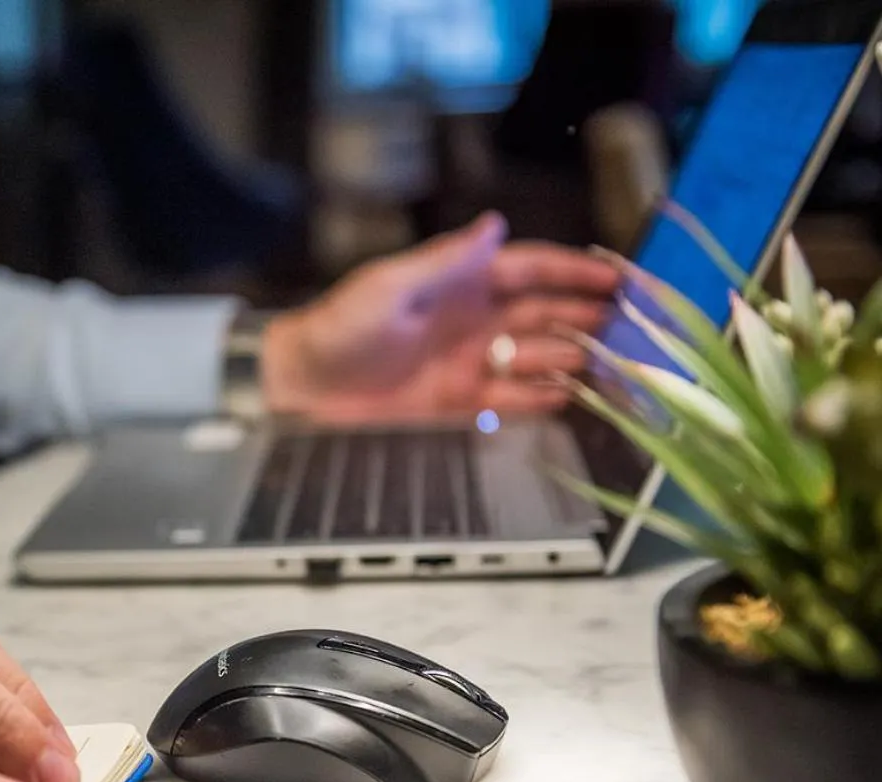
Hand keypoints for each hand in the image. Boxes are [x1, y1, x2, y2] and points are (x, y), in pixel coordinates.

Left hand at [259, 211, 621, 424]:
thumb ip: (446, 261)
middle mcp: (475, 317)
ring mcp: (470, 359)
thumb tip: (495, 223)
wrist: (301, 384)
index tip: (620, 277)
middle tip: (638, 329)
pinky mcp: (459, 400)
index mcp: (462, 280)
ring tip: (619, 368)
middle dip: (591, 318)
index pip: (533, 268)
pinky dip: (541, 398)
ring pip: (538, 356)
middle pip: (547, 313)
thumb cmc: (338, 326)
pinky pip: (511, 398)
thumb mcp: (390, 287)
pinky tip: (573, 400)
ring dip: (576, 359)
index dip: (577, 271)